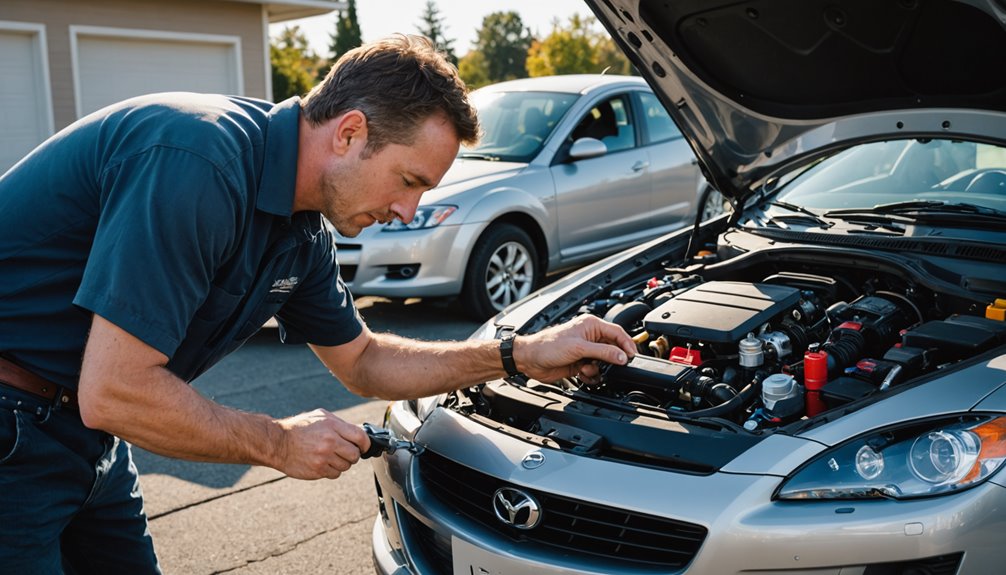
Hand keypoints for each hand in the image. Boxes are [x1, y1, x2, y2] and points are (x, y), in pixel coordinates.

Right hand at [273, 409, 370, 479]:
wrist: (277, 442)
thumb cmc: (299, 427)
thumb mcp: (320, 417)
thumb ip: (340, 424)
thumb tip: (358, 432)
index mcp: (332, 426)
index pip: (360, 437)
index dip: (365, 444)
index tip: (363, 446)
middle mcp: (330, 442)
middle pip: (355, 455)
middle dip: (353, 455)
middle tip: (345, 452)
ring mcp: (323, 457)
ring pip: (346, 466)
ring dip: (342, 463)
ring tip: (330, 456)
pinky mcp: (317, 470)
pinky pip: (335, 474)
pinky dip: (332, 470)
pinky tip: (323, 463)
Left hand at [514, 315, 635, 383]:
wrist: (530, 359)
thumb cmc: (548, 346)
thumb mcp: (579, 348)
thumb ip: (603, 352)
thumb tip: (622, 356)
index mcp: (591, 325)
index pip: (617, 333)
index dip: (627, 344)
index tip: (633, 356)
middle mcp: (590, 337)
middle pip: (612, 349)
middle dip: (610, 361)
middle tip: (611, 367)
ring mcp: (585, 351)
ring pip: (604, 363)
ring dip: (598, 369)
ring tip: (586, 369)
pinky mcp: (580, 363)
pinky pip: (594, 371)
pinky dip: (591, 375)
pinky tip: (582, 374)